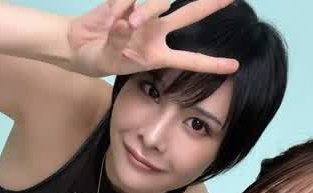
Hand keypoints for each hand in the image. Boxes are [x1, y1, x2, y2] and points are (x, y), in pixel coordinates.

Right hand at [68, 0, 238, 76]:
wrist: (77, 44)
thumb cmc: (98, 57)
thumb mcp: (110, 59)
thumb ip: (119, 41)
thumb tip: (126, 21)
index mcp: (157, 55)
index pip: (190, 59)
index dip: (212, 63)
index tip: (235, 66)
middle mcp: (156, 33)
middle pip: (189, 15)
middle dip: (210, 5)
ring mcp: (143, 15)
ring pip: (158, 3)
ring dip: (144, 11)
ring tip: (124, 24)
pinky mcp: (127, 0)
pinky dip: (121, 4)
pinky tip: (112, 14)